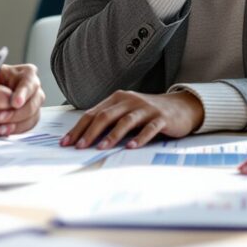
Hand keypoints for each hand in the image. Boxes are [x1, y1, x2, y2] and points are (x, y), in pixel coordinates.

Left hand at [0, 64, 44, 135]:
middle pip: (33, 102)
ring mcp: (33, 102)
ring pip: (32, 116)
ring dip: (15, 124)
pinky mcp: (31, 117)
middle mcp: (33, 87)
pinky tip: (2, 130)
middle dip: (16, 113)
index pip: (28, 82)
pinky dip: (15, 129)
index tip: (14, 103)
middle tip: (0, 118)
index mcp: (24, 73)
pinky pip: (28, 126)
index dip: (23, 93)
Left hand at [60, 90, 203, 149]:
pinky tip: (131, 147)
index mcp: (117, 98)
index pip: (93, 113)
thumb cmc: (147, 113)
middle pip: (105, 116)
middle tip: (79, 147)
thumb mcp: (126, 112)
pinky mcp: (161, 118)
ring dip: (112, 135)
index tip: (66, 142)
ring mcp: (146, 108)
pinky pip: (149, 128)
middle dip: (90, 132)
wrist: (180, 107)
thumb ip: (109, 120)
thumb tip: (84, 138)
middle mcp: (129, 100)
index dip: (78, 128)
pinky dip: (140, 138)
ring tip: (101, 148)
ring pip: (125, 121)